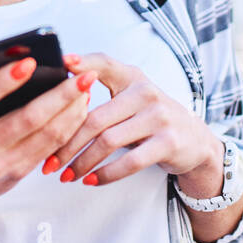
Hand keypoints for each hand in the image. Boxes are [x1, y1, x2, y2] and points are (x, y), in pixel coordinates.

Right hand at [0, 56, 95, 205]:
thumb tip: (1, 60)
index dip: (2, 81)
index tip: (29, 62)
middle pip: (27, 119)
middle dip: (61, 95)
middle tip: (84, 75)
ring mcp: (1, 164)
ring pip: (47, 136)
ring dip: (72, 111)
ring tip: (86, 89)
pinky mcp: (19, 173)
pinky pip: (51, 148)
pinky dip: (69, 126)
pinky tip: (79, 109)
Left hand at [47, 52, 219, 186]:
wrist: (194, 140)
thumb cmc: (149, 119)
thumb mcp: (131, 99)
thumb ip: (102, 94)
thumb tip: (56, 102)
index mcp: (132, 77)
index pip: (105, 64)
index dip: (84, 62)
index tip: (62, 62)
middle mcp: (146, 93)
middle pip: (96, 117)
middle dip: (67, 143)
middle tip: (48, 162)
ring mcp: (159, 117)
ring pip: (108, 141)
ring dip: (82, 162)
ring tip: (65, 175)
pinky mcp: (168, 142)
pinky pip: (130, 161)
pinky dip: (106, 174)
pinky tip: (91, 180)